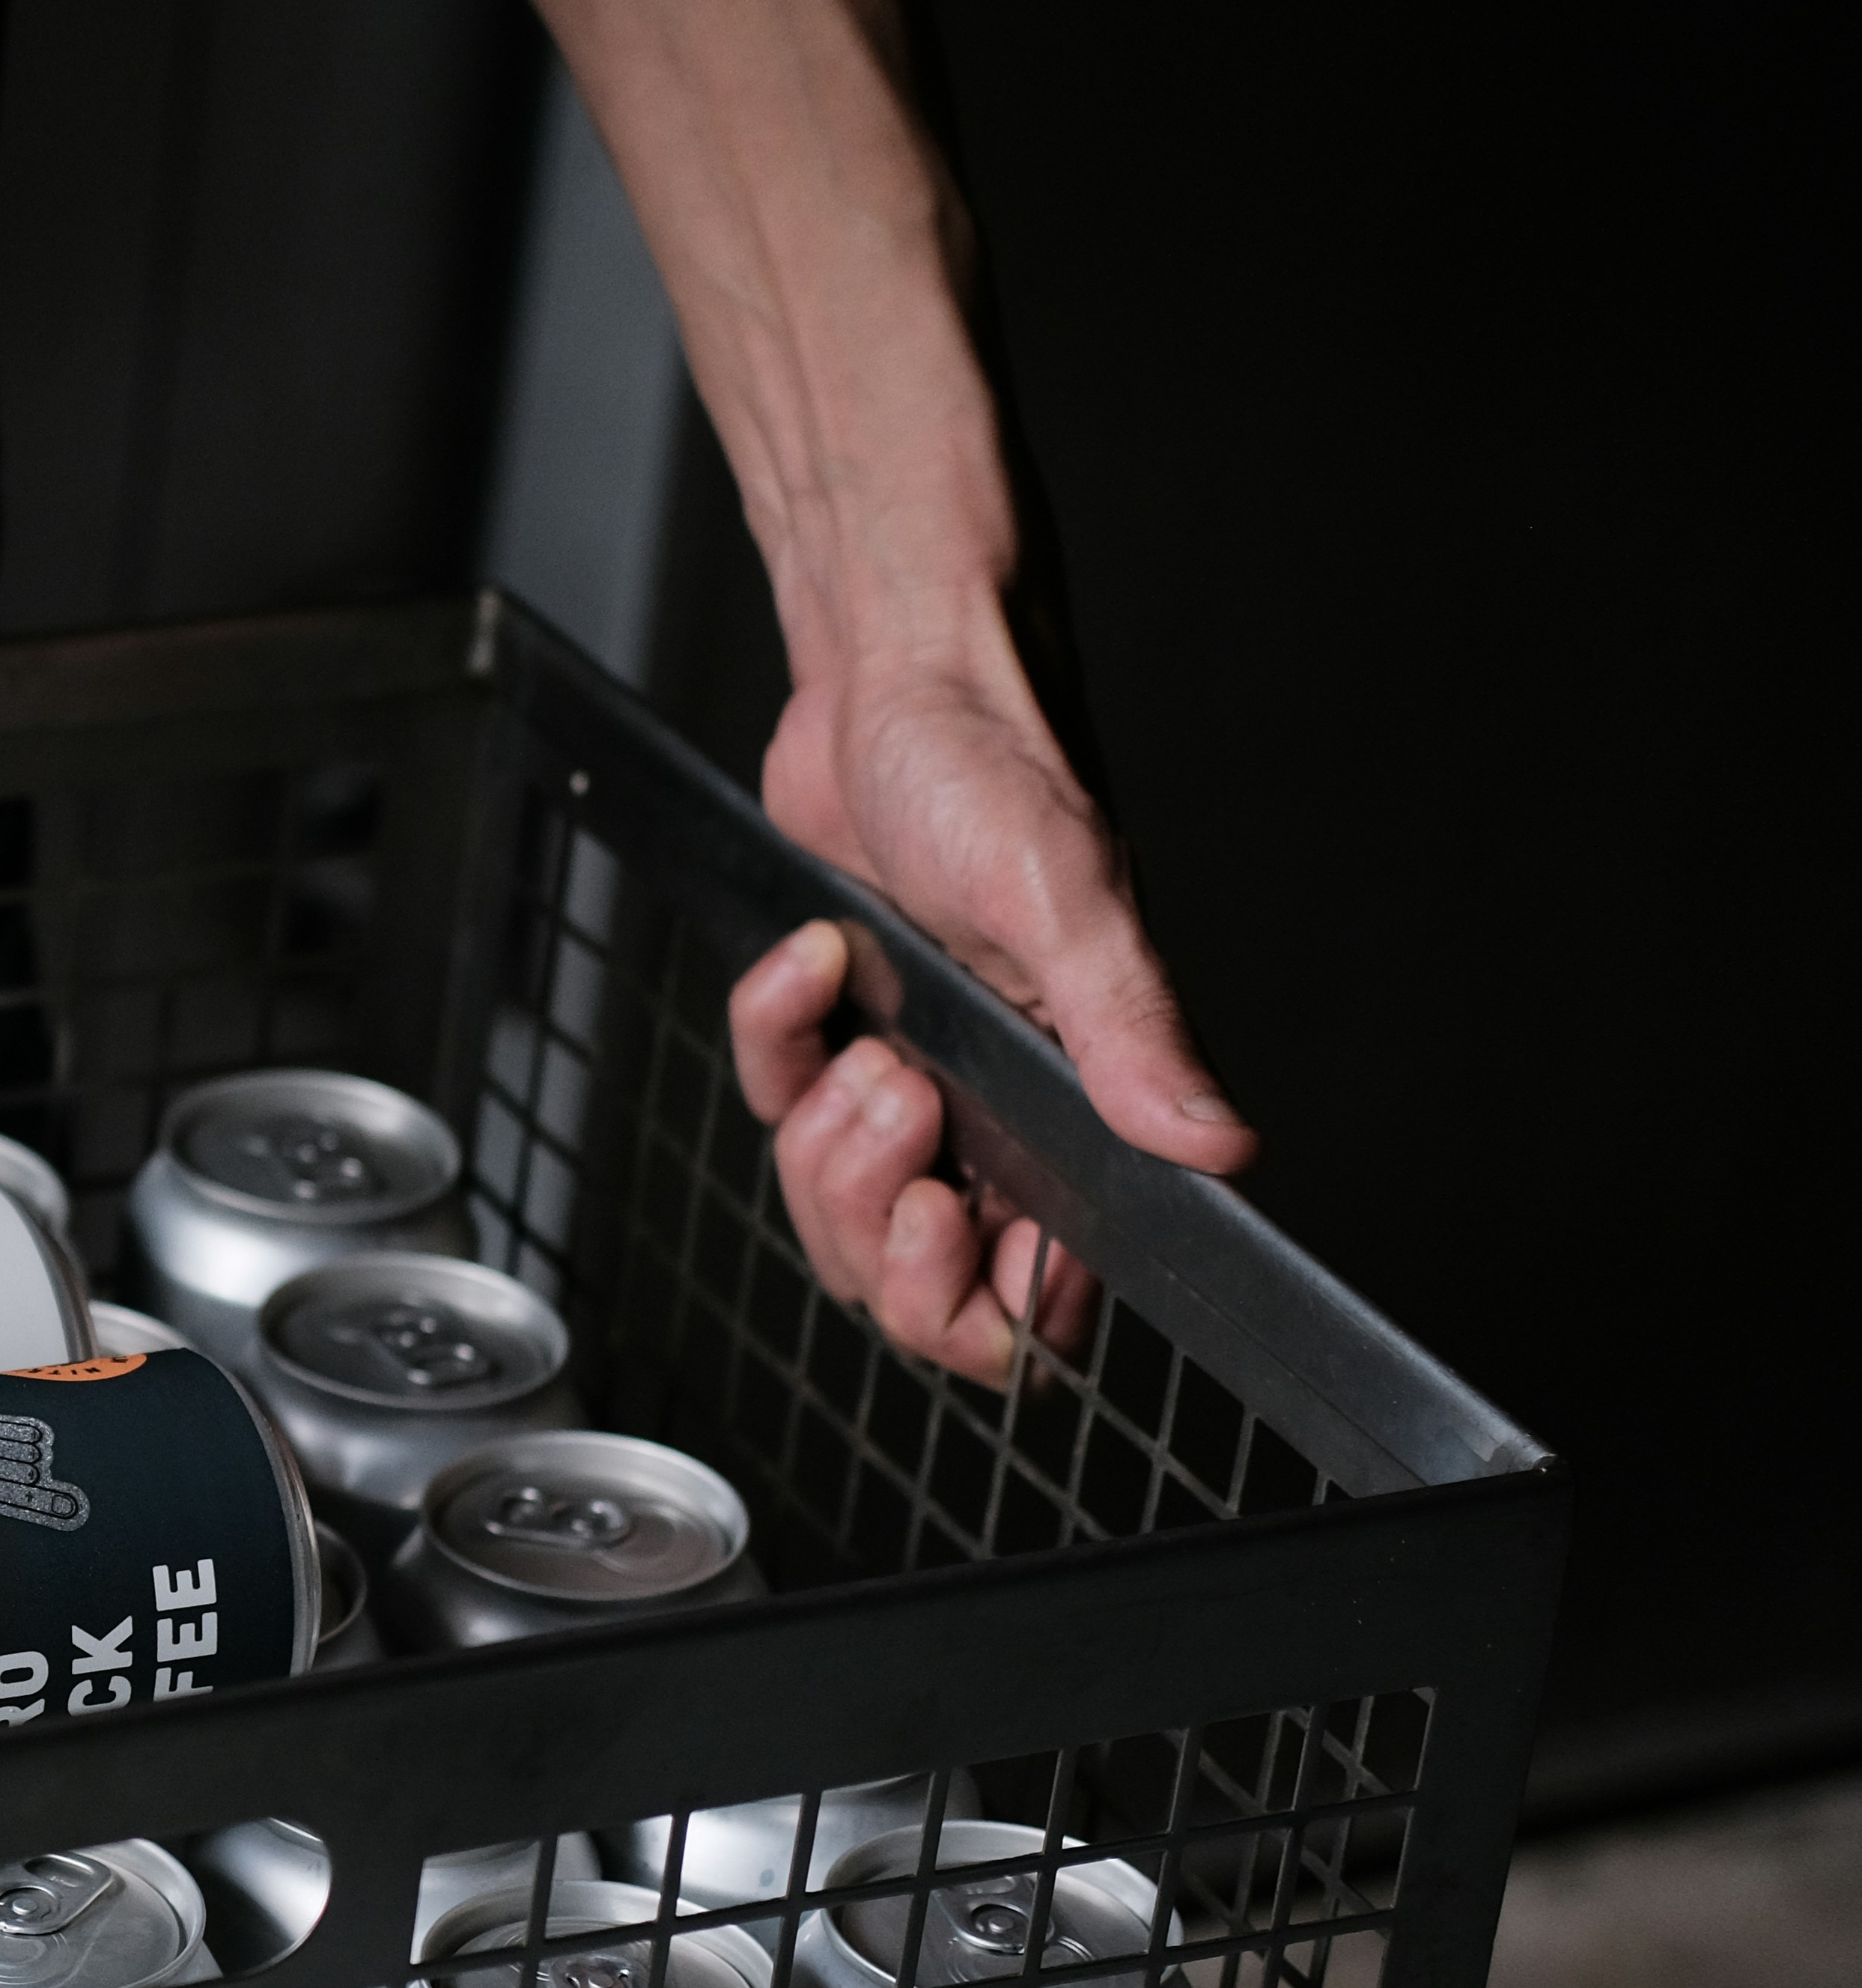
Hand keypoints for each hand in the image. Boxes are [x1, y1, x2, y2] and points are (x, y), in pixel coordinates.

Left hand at [725, 657, 1254, 1384]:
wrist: (896, 681)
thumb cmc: (994, 768)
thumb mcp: (1067, 901)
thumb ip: (1132, 1032)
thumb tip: (1215, 1143)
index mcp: (1076, 1106)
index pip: (1034, 1296)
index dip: (979, 1305)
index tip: (951, 1225)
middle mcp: (995, 1112)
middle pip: (910, 1278)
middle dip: (878, 1218)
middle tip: (900, 1106)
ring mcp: (910, 1078)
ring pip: (833, 1204)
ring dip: (824, 1139)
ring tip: (868, 1043)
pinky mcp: (830, 1031)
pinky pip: (772, 1096)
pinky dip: (772, 1034)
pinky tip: (813, 960)